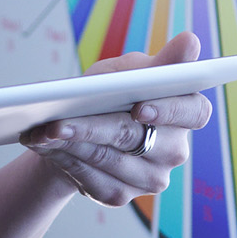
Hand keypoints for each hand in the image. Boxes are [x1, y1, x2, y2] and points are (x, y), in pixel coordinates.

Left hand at [26, 30, 213, 205]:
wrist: (79, 130)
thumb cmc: (111, 94)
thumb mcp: (130, 71)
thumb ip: (161, 62)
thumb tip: (191, 43)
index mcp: (186, 113)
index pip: (194, 112)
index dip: (169, 111)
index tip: (139, 107)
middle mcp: (174, 150)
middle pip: (135, 138)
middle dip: (93, 127)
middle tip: (57, 121)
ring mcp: (151, 177)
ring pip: (108, 159)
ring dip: (69, 143)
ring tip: (42, 130)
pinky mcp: (122, 195)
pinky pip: (92, 180)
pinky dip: (64, 160)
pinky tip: (45, 146)